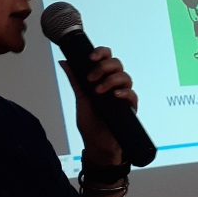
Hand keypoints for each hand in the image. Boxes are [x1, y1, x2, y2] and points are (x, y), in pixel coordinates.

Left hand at [62, 45, 135, 164]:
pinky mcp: (130, 107)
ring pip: (125, 77)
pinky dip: (123, 93)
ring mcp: (123, 95)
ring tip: (98, 91)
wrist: (96, 143)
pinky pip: (132, 95)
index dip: (101, 53)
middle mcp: (114, 84)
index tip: (90, 57)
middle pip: (117, 64)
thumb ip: (75, 79)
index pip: (107, 58)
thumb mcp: (80, 98)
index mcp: (102, 79)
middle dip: (103, 67)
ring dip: (110, 80)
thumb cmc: (90, 121)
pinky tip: (114, 96)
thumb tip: (65, 62)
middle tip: (91, 78)